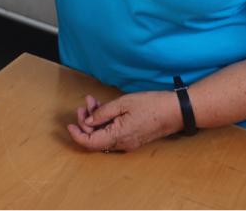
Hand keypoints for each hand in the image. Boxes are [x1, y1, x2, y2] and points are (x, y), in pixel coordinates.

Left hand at [67, 91, 183, 152]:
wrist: (175, 111)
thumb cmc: (152, 105)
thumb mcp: (123, 104)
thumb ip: (102, 113)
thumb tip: (87, 122)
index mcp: (118, 137)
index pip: (90, 143)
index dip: (77, 134)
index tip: (70, 124)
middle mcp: (122, 144)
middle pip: (95, 138)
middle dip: (86, 121)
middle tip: (86, 104)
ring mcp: (128, 142)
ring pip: (104, 135)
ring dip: (96, 120)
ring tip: (94, 102)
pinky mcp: (133, 138)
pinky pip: (113, 134)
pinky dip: (105, 122)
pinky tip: (105, 108)